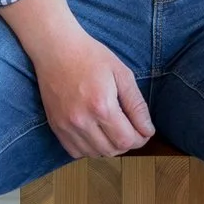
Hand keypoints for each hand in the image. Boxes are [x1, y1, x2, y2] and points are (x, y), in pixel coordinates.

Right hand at [0, 0, 152, 158]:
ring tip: (114, 130)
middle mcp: (82, 120)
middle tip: (131, 128)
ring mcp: (66, 126)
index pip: (127, 139)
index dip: (141, 138)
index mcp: (101, 106)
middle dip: (127, 143)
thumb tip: (148, 130)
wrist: (56, 49)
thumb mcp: (122, 74)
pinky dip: (90, 148)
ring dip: (110, 147)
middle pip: (112, 150)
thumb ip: (136, 105)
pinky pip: (76, 152)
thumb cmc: (90, 56)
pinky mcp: (56, 127)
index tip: (144, 130)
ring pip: (95, 153)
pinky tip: (95, 133)